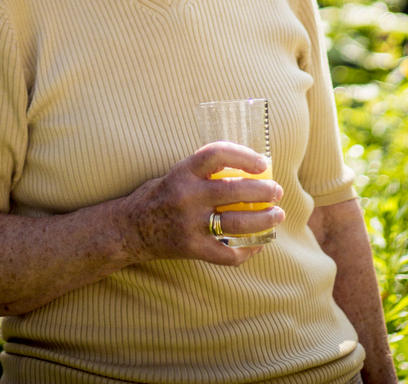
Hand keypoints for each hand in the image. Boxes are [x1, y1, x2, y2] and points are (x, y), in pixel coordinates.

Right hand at [120, 142, 284, 265]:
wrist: (130, 229)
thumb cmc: (160, 195)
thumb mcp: (178, 173)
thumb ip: (206, 171)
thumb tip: (248, 168)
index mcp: (184, 172)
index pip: (217, 154)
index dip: (244, 156)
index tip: (263, 163)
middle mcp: (187, 196)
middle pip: (234, 191)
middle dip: (263, 191)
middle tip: (277, 191)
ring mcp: (189, 224)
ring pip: (236, 223)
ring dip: (263, 220)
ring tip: (277, 215)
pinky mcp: (191, 248)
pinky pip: (226, 253)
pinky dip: (247, 250)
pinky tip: (258, 244)